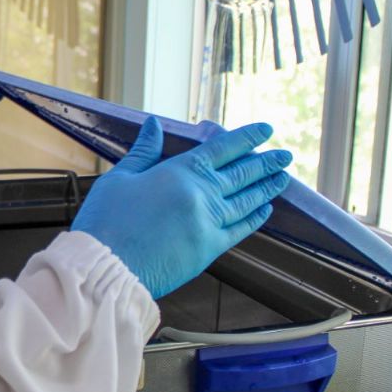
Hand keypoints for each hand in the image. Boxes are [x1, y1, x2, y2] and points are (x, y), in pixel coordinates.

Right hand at [71, 118, 291, 298]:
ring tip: (282, 178)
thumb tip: (154, 125)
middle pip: (243, 174)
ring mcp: (210, 222)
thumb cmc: (107, 221)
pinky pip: (241, 228)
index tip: (266, 131)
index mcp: (181, 171)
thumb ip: (143, 151)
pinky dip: (255, 218)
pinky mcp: (210, 248)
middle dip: (266, 162)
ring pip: (247, 200)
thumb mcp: (120, 177)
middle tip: (285, 155)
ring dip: (267, 187)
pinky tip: (264, 210)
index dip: (248, 138)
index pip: (223, 148)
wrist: (107, 266)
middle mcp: (202, 194)